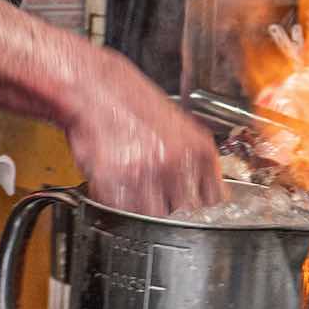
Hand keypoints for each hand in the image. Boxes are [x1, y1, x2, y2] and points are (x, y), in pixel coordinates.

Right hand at [63, 67, 221, 217]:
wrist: (94, 88)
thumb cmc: (132, 105)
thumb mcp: (180, 128)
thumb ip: (194, 164)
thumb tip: (204, 197)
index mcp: (199, 150)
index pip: (215, 203)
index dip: (199, 210)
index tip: (191, 211)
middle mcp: (177, 162)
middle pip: (186, 216)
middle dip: (173, 214)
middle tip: (158, 200)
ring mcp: (147, 173)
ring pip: (156, 221)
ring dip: (145, 214)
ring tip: (135, 192)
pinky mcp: (116, 182)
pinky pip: (125, 214)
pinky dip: (119, 208)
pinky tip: (117, 188)